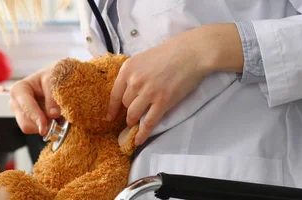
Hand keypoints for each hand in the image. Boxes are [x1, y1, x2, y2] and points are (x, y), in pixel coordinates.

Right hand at [9, 62, 61, 135]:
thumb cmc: (52, 74)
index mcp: (19, 90)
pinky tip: (56, 116)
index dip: (36, 118)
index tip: (45, 128)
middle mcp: (16, 103)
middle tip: (59, 120)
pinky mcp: (29, 120)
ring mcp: (21, 113)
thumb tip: (53, 114)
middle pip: (26, 124)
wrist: (56, 77)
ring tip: (59, 114)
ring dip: (47, 125)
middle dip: (43, 124)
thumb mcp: (54, 80)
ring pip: (33, 129)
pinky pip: (39, 129)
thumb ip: (53, 97)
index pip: (25, 108)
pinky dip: (49, 126)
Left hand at [106, 24, 243, 145]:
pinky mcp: (162, 102)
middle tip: (130, 117)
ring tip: (134, 125)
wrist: (191, 52)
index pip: (114, 94)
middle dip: (127, 112)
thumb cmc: (169, 53)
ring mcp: (148, 92)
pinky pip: (148, 122)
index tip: (110, 117)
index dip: (112, 108)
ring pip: (133, 114)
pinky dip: (142, 133)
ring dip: (133, 122)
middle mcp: (134, 81)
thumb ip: (134, 74)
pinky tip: (138, 140)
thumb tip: (128, 91)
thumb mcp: (143, 59)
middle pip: (125, 104)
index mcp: (127, 69)